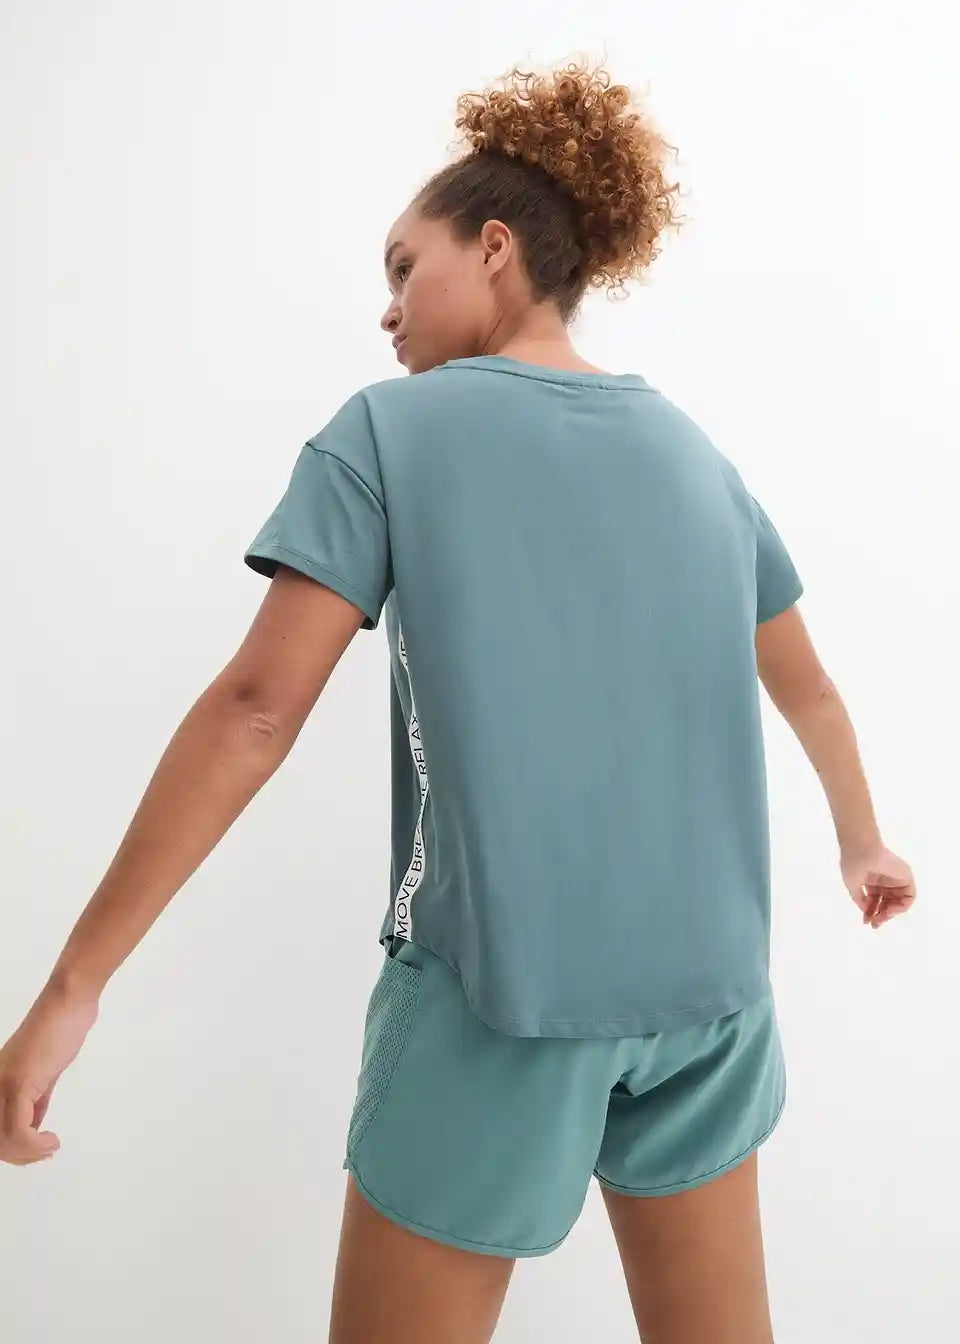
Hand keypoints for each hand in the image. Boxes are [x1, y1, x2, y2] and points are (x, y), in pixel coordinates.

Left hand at [0, 983, 98, 1165]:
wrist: (69, 1002)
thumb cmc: (60, 1029)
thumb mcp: (43, 1072)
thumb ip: (35, 1098)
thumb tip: (34, 1124)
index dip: (14, 1151)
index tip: (39, 1152)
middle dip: (22, 1156)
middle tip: (45, 1151)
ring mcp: (4, 1082)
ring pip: (5, 1139)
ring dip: (30, 1153)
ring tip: (50, 1146)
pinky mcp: (20, 1080)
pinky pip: (19, 1129)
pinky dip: (36, 1144)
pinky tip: (52, 1139)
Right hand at [840, 843, 916, 928]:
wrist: (861, 849)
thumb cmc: (853, 864)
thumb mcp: (853, 886)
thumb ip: (860, 900)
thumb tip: (866, 912)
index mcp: (872, 880)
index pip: (875, 901)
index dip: (871, 912)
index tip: (866, 922)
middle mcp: (885, 880)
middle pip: (887, 903)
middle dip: (881, 915)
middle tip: (875, 924)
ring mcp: (896, 879)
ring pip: (898, 901)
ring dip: (891, 912)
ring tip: (882, 917)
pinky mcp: (906, 877)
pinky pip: (909, 896)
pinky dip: (902, 906)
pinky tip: (890, 910)